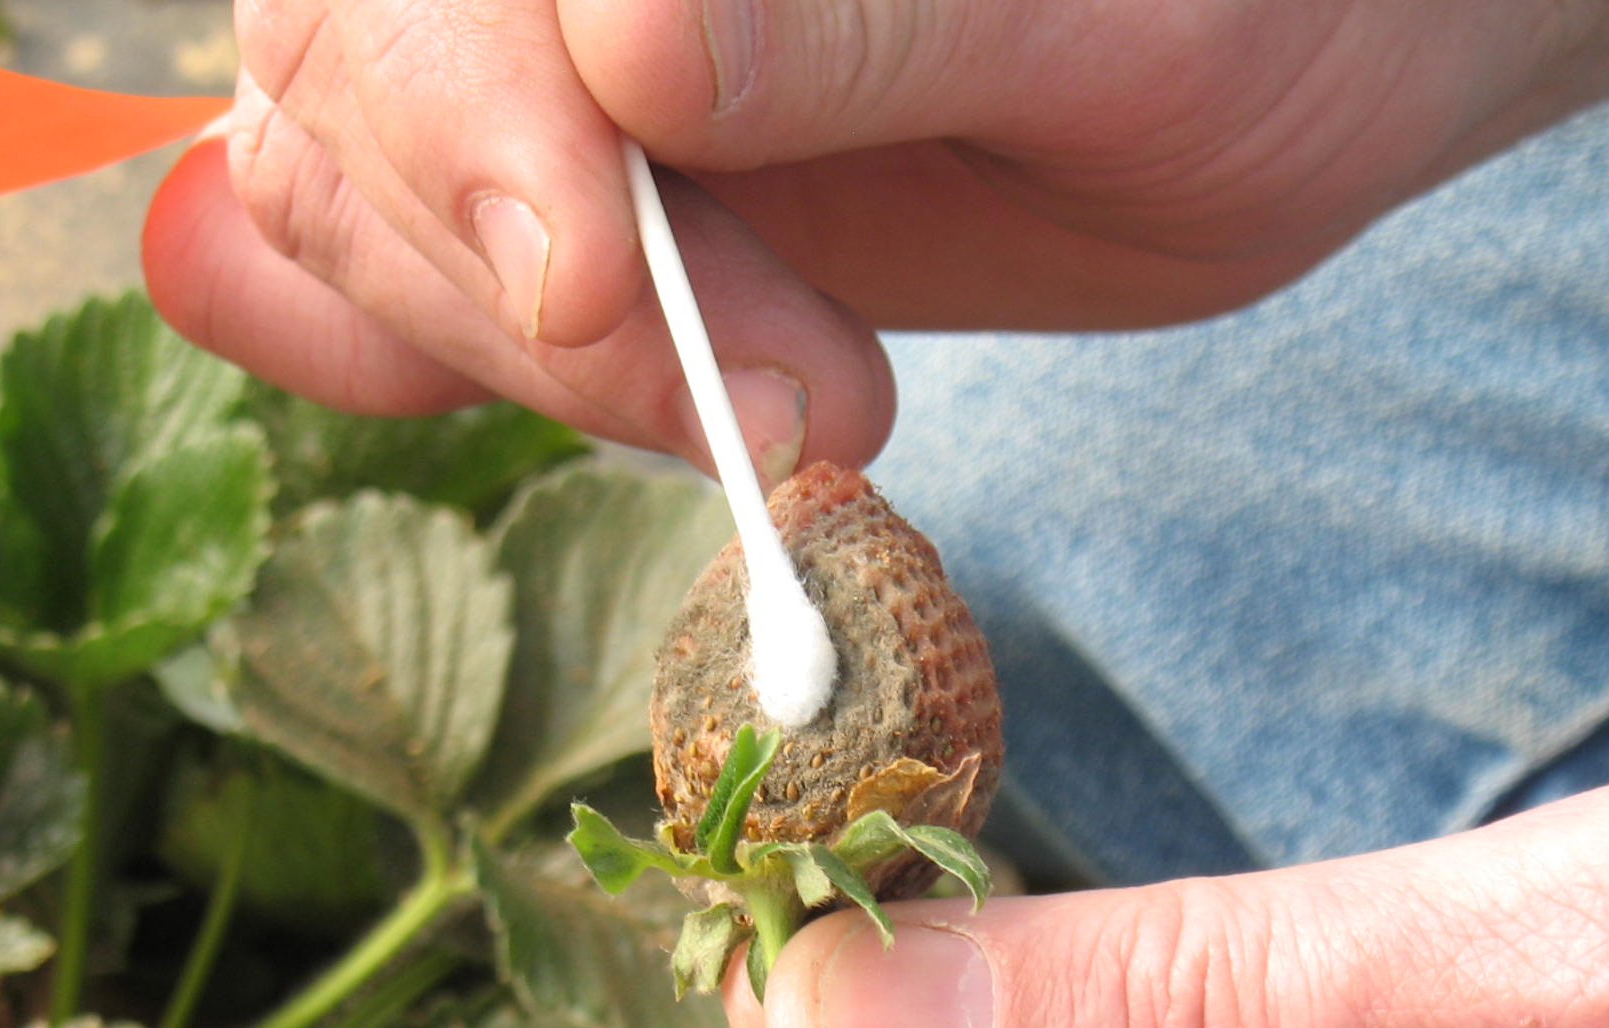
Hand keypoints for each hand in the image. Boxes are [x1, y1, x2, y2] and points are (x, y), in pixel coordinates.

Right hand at [141, 0, 1608, 473]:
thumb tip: (622, 41)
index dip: (484, 131)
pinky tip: (590, 385)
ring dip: (524, 355)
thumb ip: (854, 24)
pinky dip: (407, 353)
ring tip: (799, 401)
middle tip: (792, 408)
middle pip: (349, 79)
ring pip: (330, 193)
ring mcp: (525, 59)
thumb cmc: (1236, 11)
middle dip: (533, 285)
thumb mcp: (1089, 24)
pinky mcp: (544, 187)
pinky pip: (351, 270)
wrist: (1278, 67)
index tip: (608, 289)